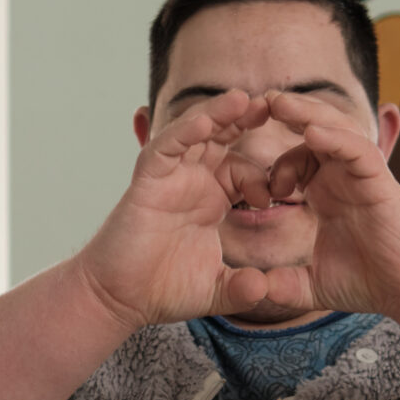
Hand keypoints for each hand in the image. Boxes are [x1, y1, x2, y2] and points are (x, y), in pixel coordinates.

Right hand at [73, 92, 295, 328]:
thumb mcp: (216, 290)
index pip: (242, 170)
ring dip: (217, 114)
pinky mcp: (146, 182)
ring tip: (244, 99)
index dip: (263, 176)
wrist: (120, 301)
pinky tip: (204, 123)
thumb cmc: (161, 290)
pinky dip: (183, 133)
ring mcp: (168, 179)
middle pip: (221, 138)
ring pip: (194, 133)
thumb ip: (243, 288)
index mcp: (210, 200)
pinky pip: (165, 148)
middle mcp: (191, 182)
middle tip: (275, 105)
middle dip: (246, 120)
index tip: (280, 193)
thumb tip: (265, 289)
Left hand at [243, 92, 399, 318]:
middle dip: (286, 116)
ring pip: (334, 130)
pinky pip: (357, 150)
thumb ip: (284, 284)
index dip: (271, 166)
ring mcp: (362, 176)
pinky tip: (311, 132)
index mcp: (326, 193)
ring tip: (277, 102)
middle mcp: (343, 177)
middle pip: (313, 132)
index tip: (251, 186)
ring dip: (306, 114)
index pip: (294, 161)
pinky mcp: (380, 182)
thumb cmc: (370, 282)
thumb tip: (252, 290)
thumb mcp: (314, 284)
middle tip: (256, 103)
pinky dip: (335, 139)